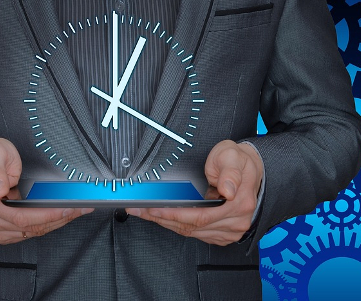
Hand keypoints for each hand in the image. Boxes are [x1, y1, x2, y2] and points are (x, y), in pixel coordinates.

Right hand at [0, 138, 92, 244]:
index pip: (21, 215)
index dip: (48, 214)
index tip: (68, 208)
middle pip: (29, 227)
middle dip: (59, 218)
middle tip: (81, 208)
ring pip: (30, 233)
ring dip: (55, 223)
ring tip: (75, 211)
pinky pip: (26, 235)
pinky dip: (45, 226)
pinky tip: (59, 217)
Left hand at [126, 140, 263, 245]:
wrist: (251, 168)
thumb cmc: (239, 161)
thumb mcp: (232, 156)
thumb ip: (230, 172)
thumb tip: (228, 190)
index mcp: (239, 203)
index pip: (200, 216)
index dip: (174, 215)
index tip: (154, 209)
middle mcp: (236, 221)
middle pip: (191, 227)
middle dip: (161, 218)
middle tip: (139, 210)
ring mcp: (230, 230)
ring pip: (191, 232)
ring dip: (165, 223)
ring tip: (144, 213)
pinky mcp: (223, 233)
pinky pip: (196, 234)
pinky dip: (177, 226)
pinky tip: (162, 218)